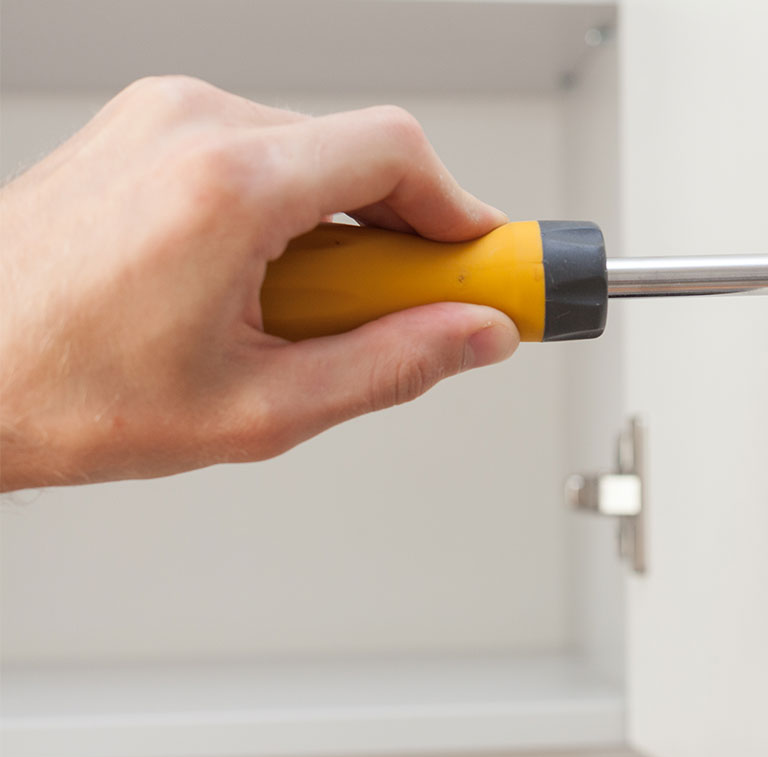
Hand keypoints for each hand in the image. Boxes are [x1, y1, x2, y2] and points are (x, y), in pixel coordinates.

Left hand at [0, 76, 518, 491]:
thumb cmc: (60, 392)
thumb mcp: (260, 409)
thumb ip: (391, 366)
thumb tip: (472, 337)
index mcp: (226, 186)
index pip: (399, 153)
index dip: (463, 213)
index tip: (488, 263)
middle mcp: (190, 127)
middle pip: (360, 152)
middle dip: (401, 235)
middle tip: (406, 312)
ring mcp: (157, 118)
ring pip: (310, 152)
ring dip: (339, 228)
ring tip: (303, 311)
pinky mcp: (140, 128)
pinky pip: (256, 151)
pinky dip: (285, 212)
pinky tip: (256, 282)